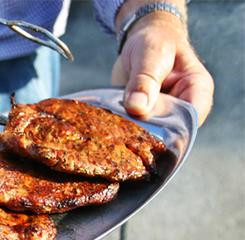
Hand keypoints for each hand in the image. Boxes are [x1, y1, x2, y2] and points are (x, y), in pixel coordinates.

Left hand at [111, 4, 213, 126]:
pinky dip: (122, 127)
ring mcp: (161, 114)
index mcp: (197, 90)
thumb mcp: (151, 54)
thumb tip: (136, 107)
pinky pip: (134, 128)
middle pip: (169, 130)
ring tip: (115, 125)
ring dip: (132, 131)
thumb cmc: (155, 41)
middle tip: (125, 125)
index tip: (148, 126)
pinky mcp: (142, 117)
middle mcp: (182, 107)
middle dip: (148, 132)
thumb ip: (144, 80)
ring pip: (149, 133)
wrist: (140, 39)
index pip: (191, 118)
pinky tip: (110, 125)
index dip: (172, 128)